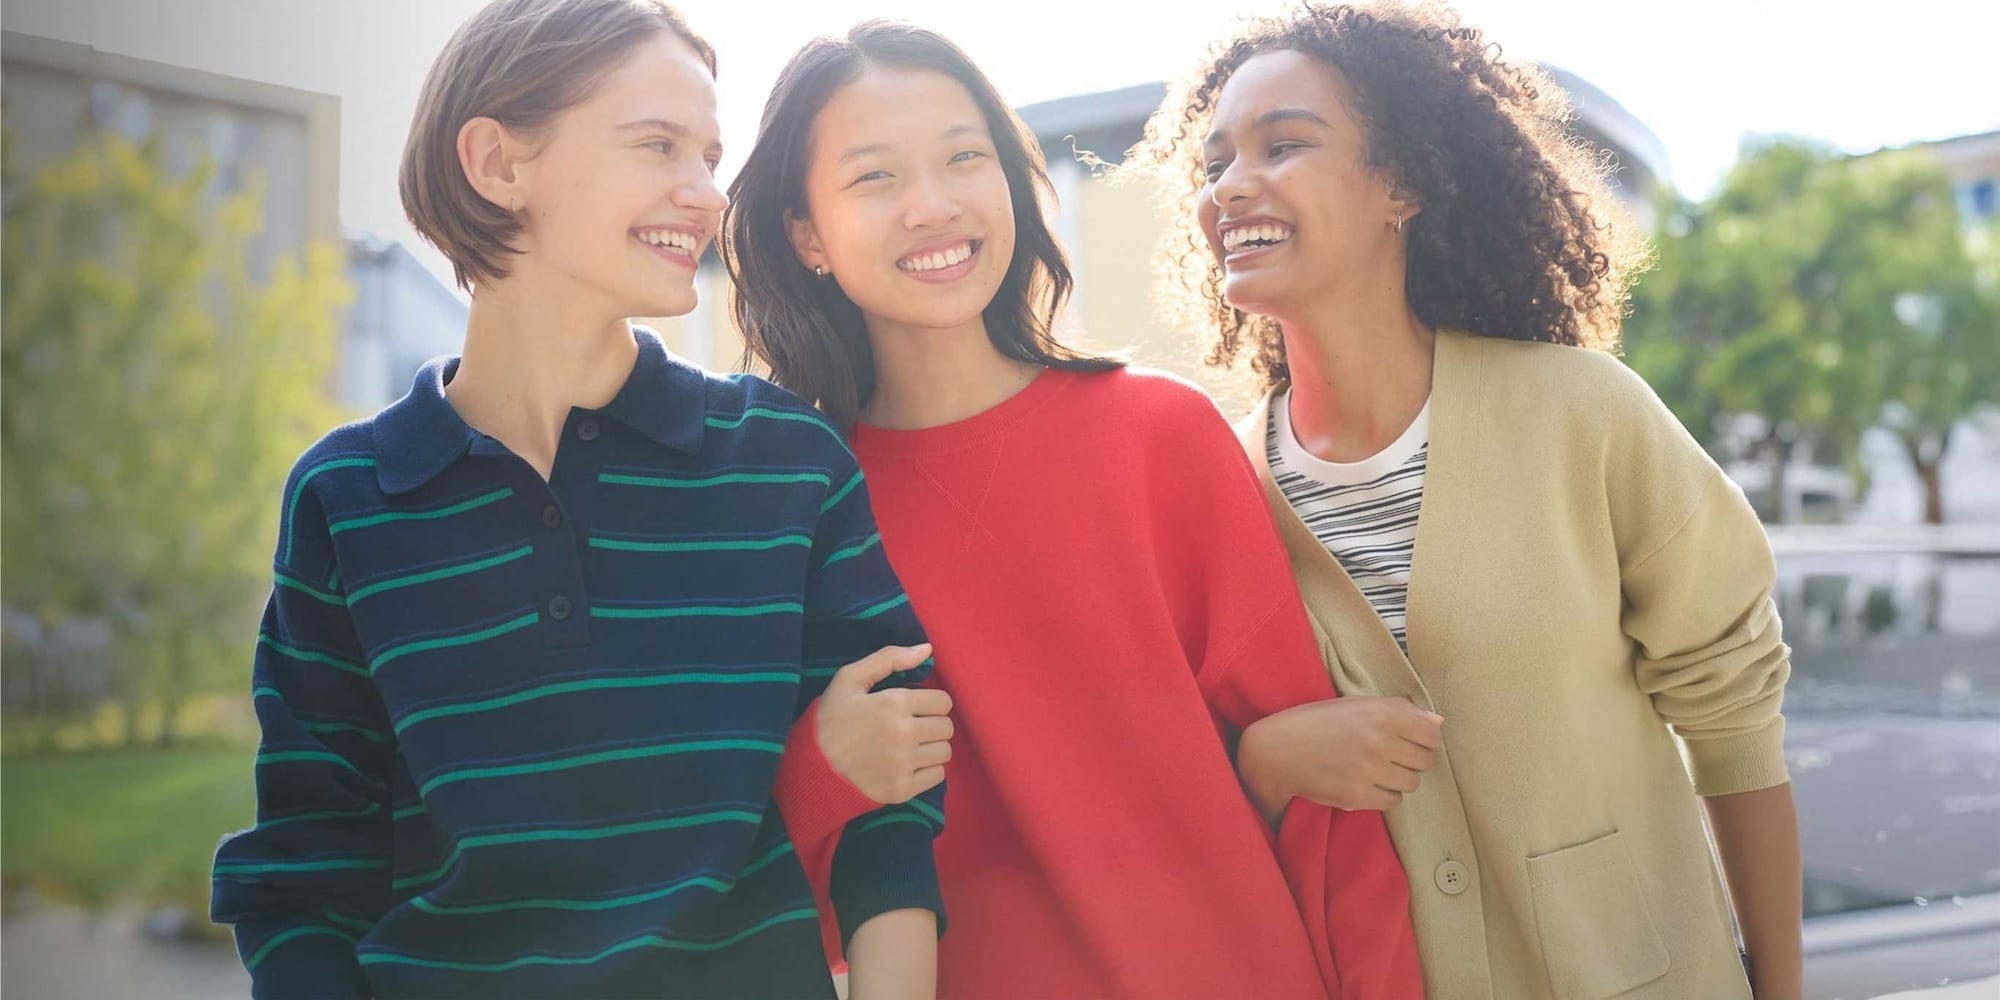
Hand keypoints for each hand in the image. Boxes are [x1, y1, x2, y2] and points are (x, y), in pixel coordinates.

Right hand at [815, 644, 953, 804]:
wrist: (812, 765)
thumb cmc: (831, 718)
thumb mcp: (850, 678)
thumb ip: (889, 658)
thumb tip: (927, 649)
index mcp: (894, 703)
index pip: (943, 702)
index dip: (930, 702)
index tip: (914, 707)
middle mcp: (904, 733)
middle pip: (946, 727)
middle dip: (932, 723)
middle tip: (911, 726)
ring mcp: (904, 764)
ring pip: (944, 751)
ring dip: (931, 746)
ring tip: (909, 745)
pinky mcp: (902, 789)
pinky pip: (937, 776)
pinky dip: (927, 769)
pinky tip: (907, 764)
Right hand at [1240, 696, 1441, 816]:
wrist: (1278, 751)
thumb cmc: (1317, 723)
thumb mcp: (1354, 705)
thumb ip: (1398, 710)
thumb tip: (1437, 722)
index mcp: (1380, 713)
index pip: (1432, 734)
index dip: (1424, 738)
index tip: (1410, 739)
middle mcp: (1378, 741)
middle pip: (1424, 760)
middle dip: (1411, 759)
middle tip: (1389, 755)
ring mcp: (1368, 771)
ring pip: (1411, 783)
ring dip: (1398, 778)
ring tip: (1376, 770)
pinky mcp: (1358, 796)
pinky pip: (1393, 801)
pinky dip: (1384, 794)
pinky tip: (1366, 783)